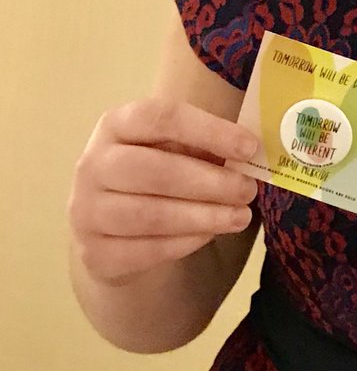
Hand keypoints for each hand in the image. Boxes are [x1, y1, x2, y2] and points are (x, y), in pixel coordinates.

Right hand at [68, 98, 259, 283]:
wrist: (112, 228)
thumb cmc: (158, 173)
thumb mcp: (176, 148)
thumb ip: (207, 145)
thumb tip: (254, 152)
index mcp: (117, 124)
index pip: (161, 117)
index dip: (209, 130)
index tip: (250, 146)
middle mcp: (94, 164)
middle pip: (155, 171)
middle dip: (210, 182)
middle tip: (248, 190)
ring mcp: (87, 211)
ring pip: (151, 215)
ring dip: (204, 216)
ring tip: (240, 216)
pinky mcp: (95, 253)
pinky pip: (146, 250)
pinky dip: (185, 242)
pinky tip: (210, 234)